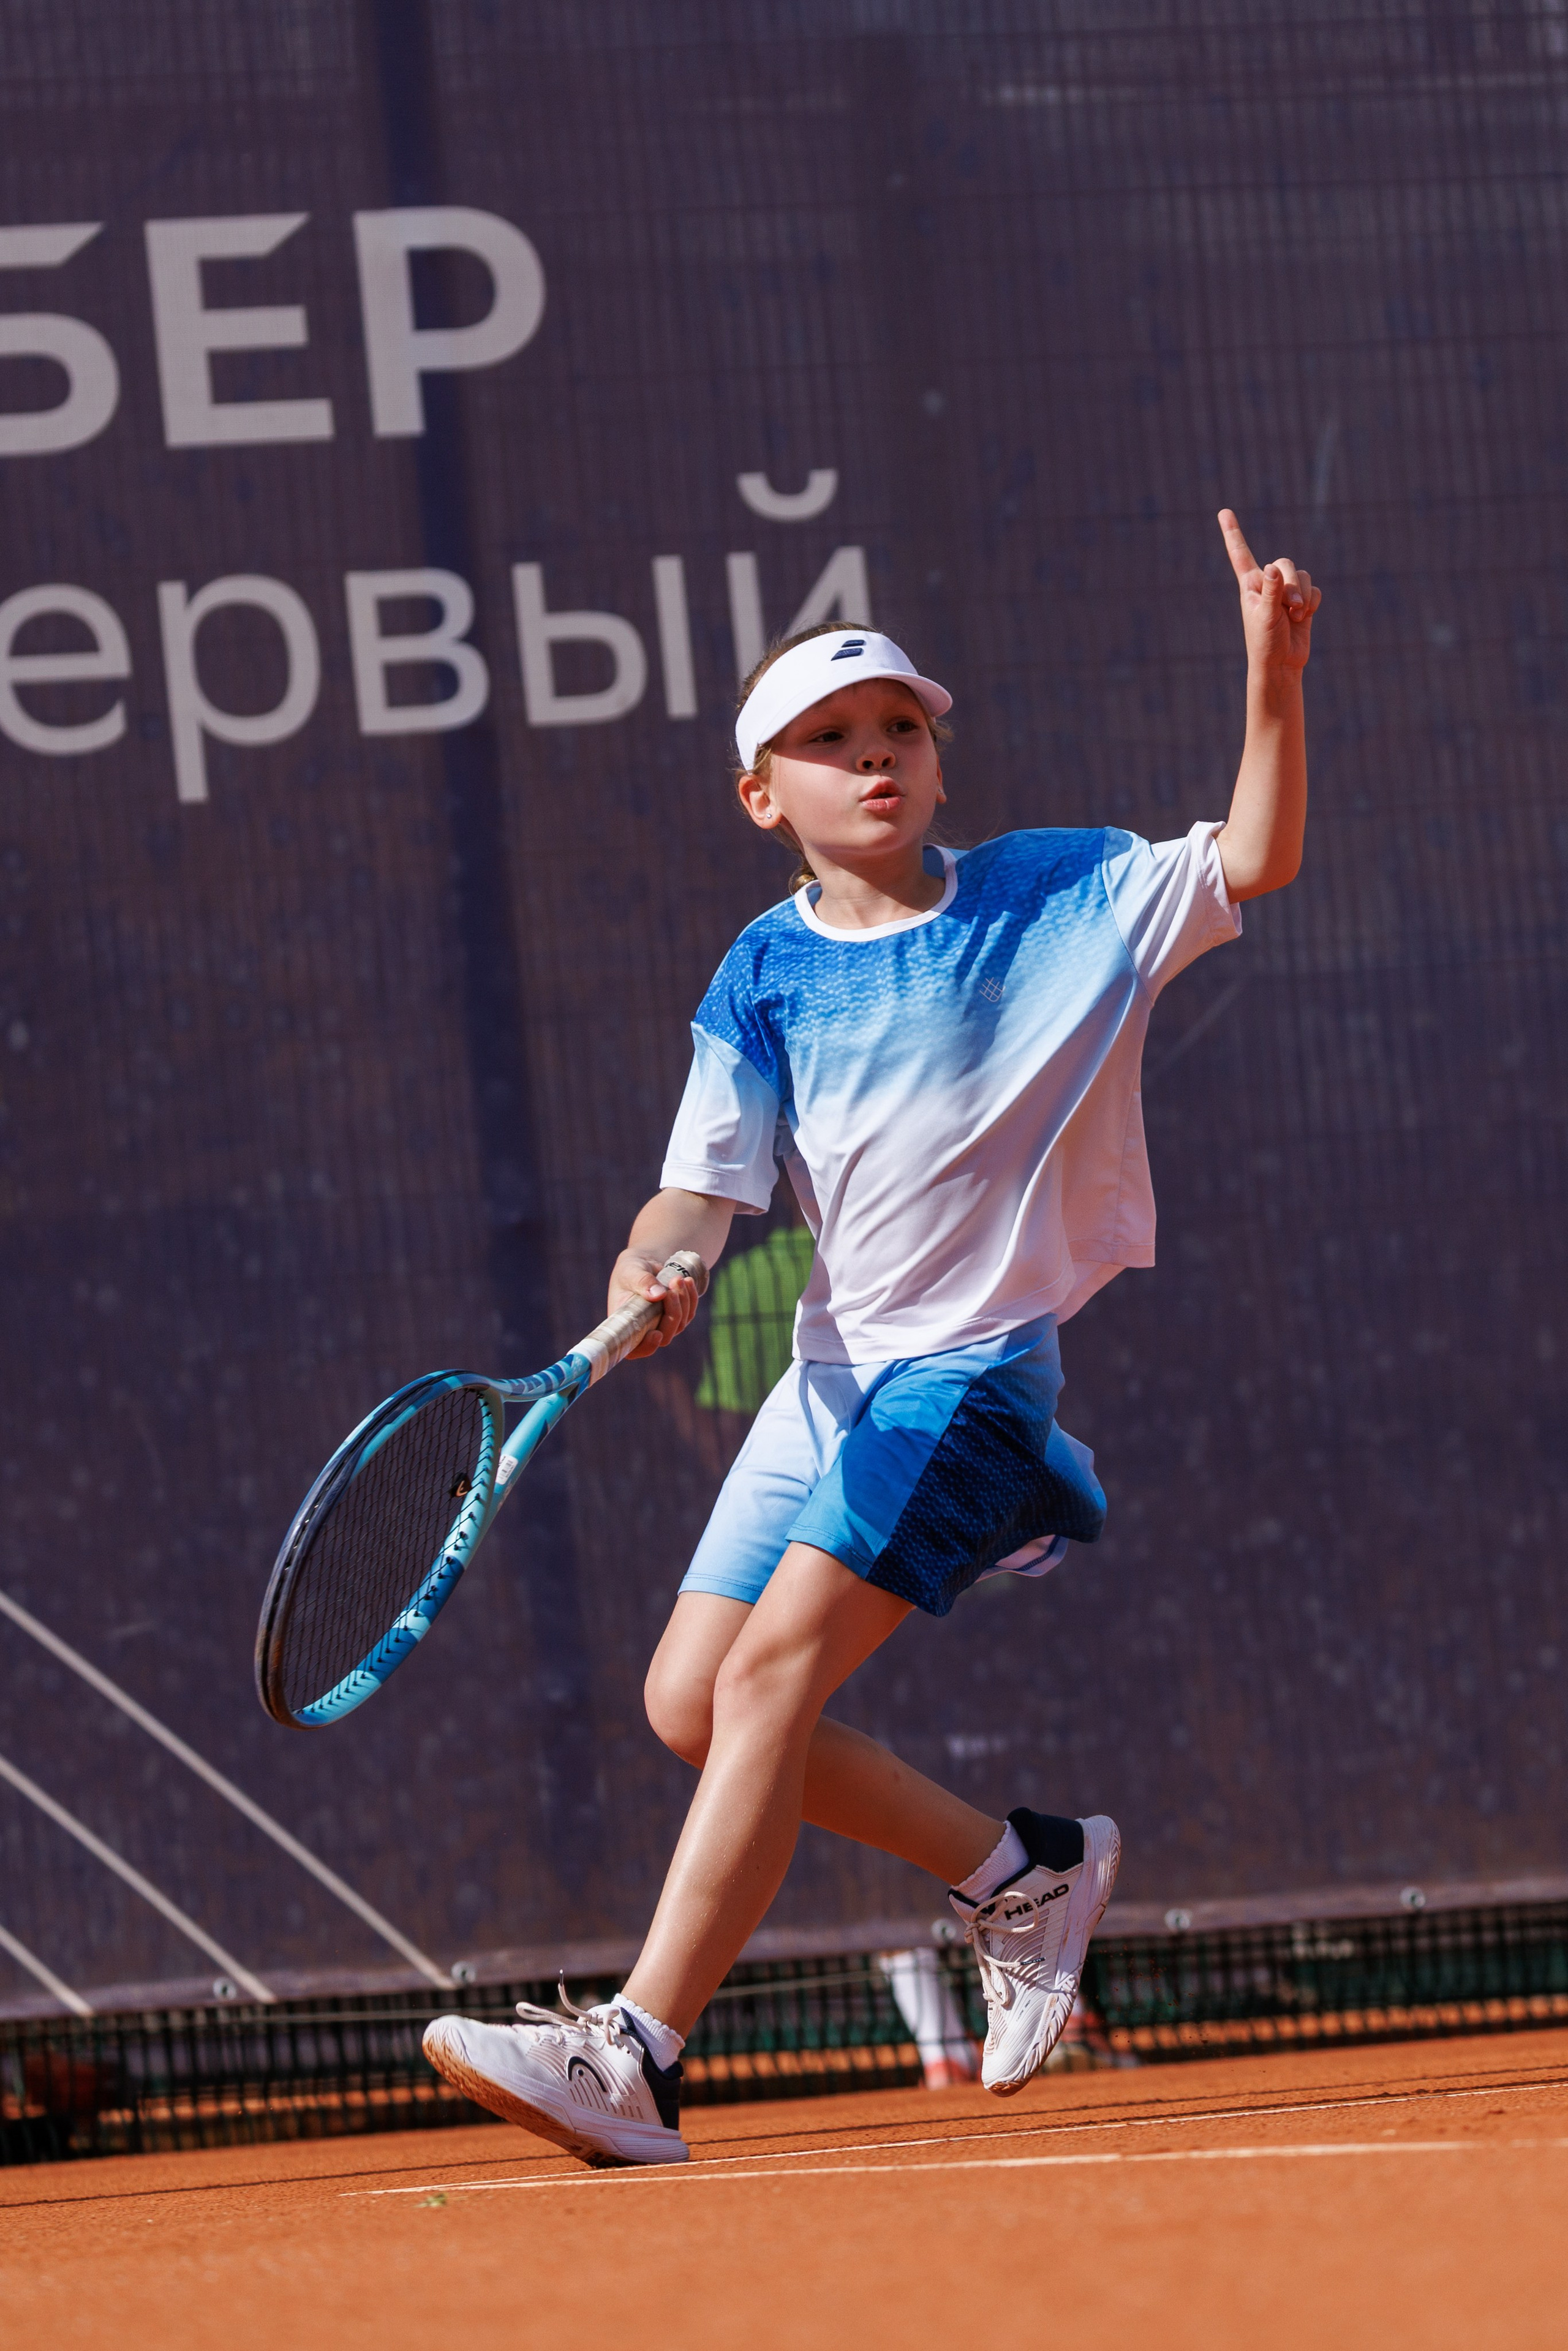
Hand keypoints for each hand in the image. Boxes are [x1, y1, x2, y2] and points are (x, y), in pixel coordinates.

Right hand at [607, 1249, 699, 1359]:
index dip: (646, 1347)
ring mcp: (662, 1324)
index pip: (634, 1349)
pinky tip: (688, 1281)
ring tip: (677, 1279)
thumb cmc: (631, 1269)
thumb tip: (658, 1295)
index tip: (656, 1334)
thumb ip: (642, 1282)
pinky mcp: (676, 1316)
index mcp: (626, 1324)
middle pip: (665, 1336)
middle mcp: (644, 1329)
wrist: (645, 1262)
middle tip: (672, 1289)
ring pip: (679, 1325)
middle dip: (672, 1313)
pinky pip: (689, 1313)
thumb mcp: (631, 1271)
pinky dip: (691, 1298)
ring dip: (683, 1302)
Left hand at [1219, 509, 1320, 673]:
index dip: (1233, 533)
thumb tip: (1273, 567)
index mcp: (1250, 585)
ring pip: (1302, 575)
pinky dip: (1313, 601)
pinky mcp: (1303, 601)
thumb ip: (1271, 591)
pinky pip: (1315, 589)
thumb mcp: (1266, 616)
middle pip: (1285, 563)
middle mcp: (1268, 584)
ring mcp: (1286, 592)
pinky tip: (1305, 617)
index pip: (1240, 554)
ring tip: (1296, 616)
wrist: (1281, 664)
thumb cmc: (1265, 642)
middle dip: (1292, 583)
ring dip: (1303, 594)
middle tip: (1291, 606)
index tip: (1223, 512)